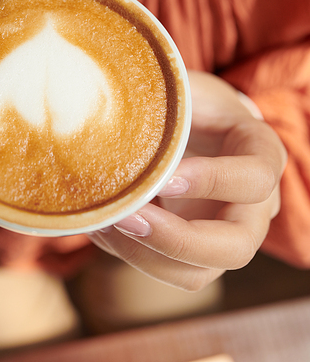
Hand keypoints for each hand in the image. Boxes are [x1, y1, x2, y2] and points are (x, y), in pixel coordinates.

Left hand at [89, 70, 286, 289]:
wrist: (194, 120)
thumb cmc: (191, 101)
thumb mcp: (185, 90)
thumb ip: (166, 102)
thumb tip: (111, 116)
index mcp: (261, 155)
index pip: (254, 179)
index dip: (213, 181)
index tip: (165, 176)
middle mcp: (254, 206)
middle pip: (237, 247)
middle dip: (177, 239)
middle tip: (128, 216)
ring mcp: (225, 235)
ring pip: (198, 273)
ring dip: (146, 255)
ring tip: (105, 223)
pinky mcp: (194, 252)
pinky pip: (167, 271)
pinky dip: (130, 254)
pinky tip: (102, 226)